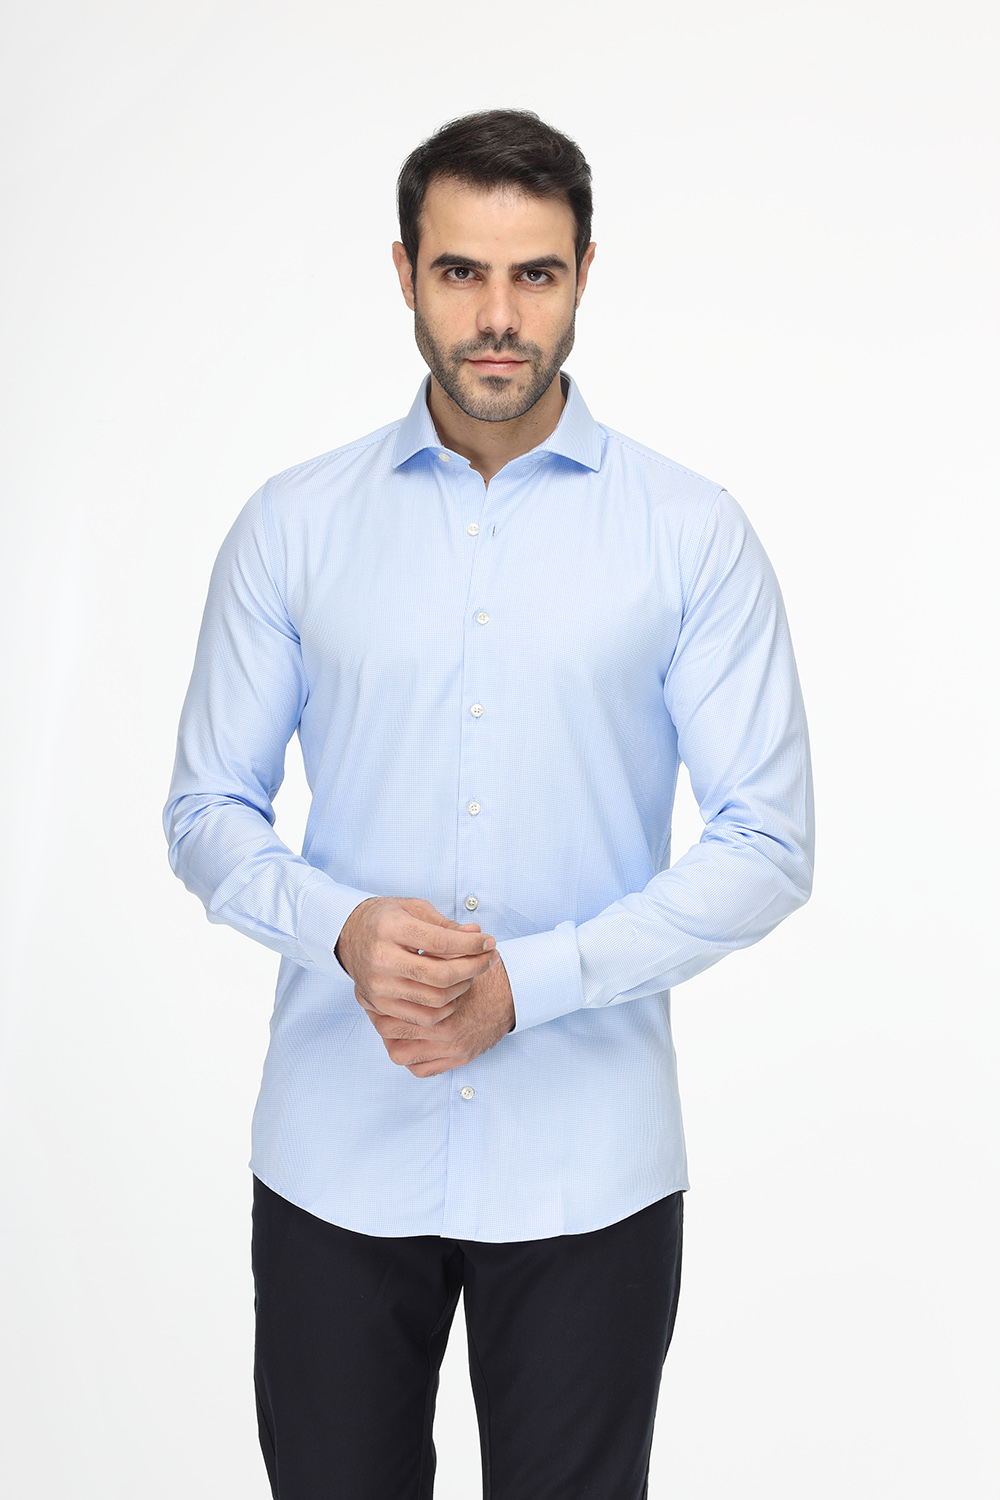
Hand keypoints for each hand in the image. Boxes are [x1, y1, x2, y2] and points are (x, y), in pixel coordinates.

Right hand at [335, 896, 497, 1026]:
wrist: (347, 935)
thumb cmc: (384, 919)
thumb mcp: (414, 909)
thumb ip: (445, 925)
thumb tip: (477, 936)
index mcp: (389, 928)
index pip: (441, 943)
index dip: (471, 945)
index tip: (489, 942)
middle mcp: (381, 959)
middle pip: (440, 976)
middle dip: (473, 968)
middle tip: (489, 959)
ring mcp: (378, 986)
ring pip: (435, 1000)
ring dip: (462, 988)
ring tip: (471, 973)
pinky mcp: (379, 1004)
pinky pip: (422, 1017)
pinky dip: (445, 1008)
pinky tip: (453, 991)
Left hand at [361, 950, 515, 1076]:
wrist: (516, 992)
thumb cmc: (484, 974)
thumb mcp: (455, 958)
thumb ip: (430, 955)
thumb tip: (399, 949)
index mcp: (440, 1003)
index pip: (388, 1007)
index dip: (374, 998)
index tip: (370, 991)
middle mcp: (444, 1030)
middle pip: (388, 1030)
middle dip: (378, 1017)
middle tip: (376, 1008)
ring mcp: (451, 1048)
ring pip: (401, 1055)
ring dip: (393, 1041)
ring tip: (394, 1027)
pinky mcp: (459, 1058)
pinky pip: (422, 1069)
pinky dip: (412, 1060)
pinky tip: (411, 1044)